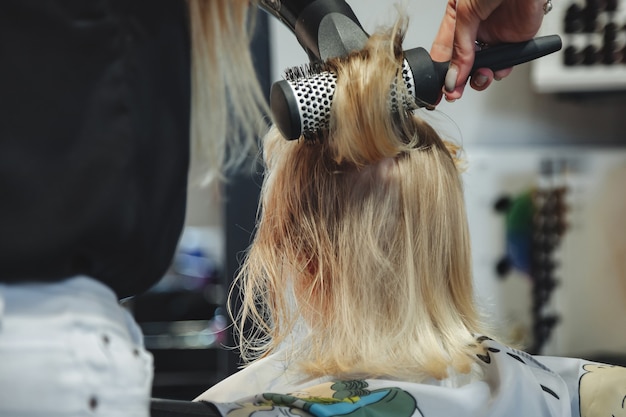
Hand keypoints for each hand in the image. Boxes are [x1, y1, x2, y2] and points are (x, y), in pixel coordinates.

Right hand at [430, 0, 545, 100]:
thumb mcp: (465, 12)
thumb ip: (459, 47)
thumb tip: (453, 75)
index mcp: (456, 17)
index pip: (443, 51)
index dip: (439, 72)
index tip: (437, 90)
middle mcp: (474, 28)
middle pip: (461, 64)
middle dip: (458, 80)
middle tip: (454, 92)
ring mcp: (493, 36)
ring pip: (481, 68)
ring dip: (479, 78)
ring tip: (481, 76)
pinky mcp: (513, 41)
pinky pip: (504, 64)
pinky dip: (500, 71)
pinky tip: (497, 68)